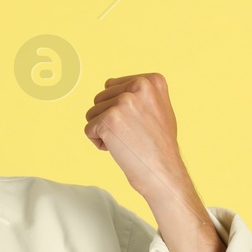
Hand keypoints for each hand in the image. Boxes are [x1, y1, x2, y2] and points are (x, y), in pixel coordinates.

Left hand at [83, 72, 186, 202]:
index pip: (112, 86)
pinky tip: (119, 149)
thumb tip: (109, 82)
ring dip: (104, 131)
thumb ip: (137, 93)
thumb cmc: (160, 145)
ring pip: (92, 113)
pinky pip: (89, 130)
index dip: (120, 110)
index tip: (140, 124)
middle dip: (110, 119)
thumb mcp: (158, 108)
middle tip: (133, 134)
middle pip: (100, 98)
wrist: (163, 171)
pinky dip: (99, 143)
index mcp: (151, 80)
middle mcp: (138, 86)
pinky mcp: (108, 119)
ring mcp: (123, 102)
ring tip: (127, 140)